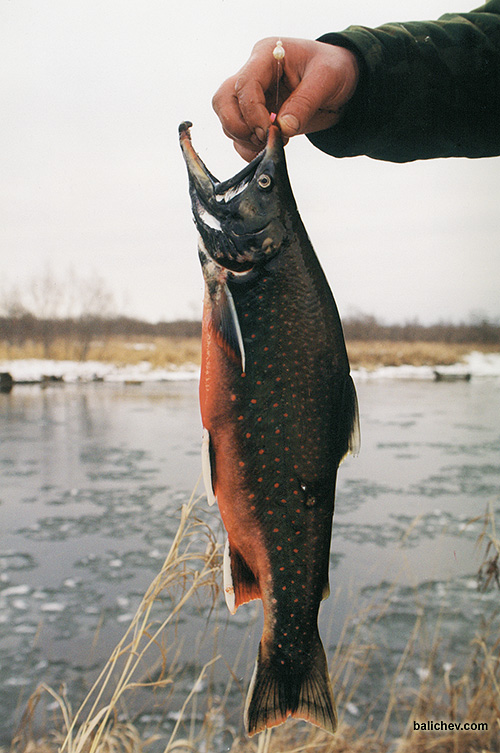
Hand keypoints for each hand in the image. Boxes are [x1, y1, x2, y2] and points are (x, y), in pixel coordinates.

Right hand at [212, 37, 358, 160]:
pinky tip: (267, 148)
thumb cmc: (335, 69)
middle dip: (238, 126)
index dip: (252, 111)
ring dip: (244, 140)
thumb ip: (304, 103)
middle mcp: (253, 74)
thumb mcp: (326, 79)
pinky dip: (247, 149)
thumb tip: (283, 129)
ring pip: (227, 120)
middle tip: (264, 137)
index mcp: (266, 55)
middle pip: (223, 101)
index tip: (269, 130)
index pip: (244, 84)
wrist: (342, 82)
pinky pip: (239, 137)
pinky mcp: (256, 117)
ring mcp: (252, 97)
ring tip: (273, 142)